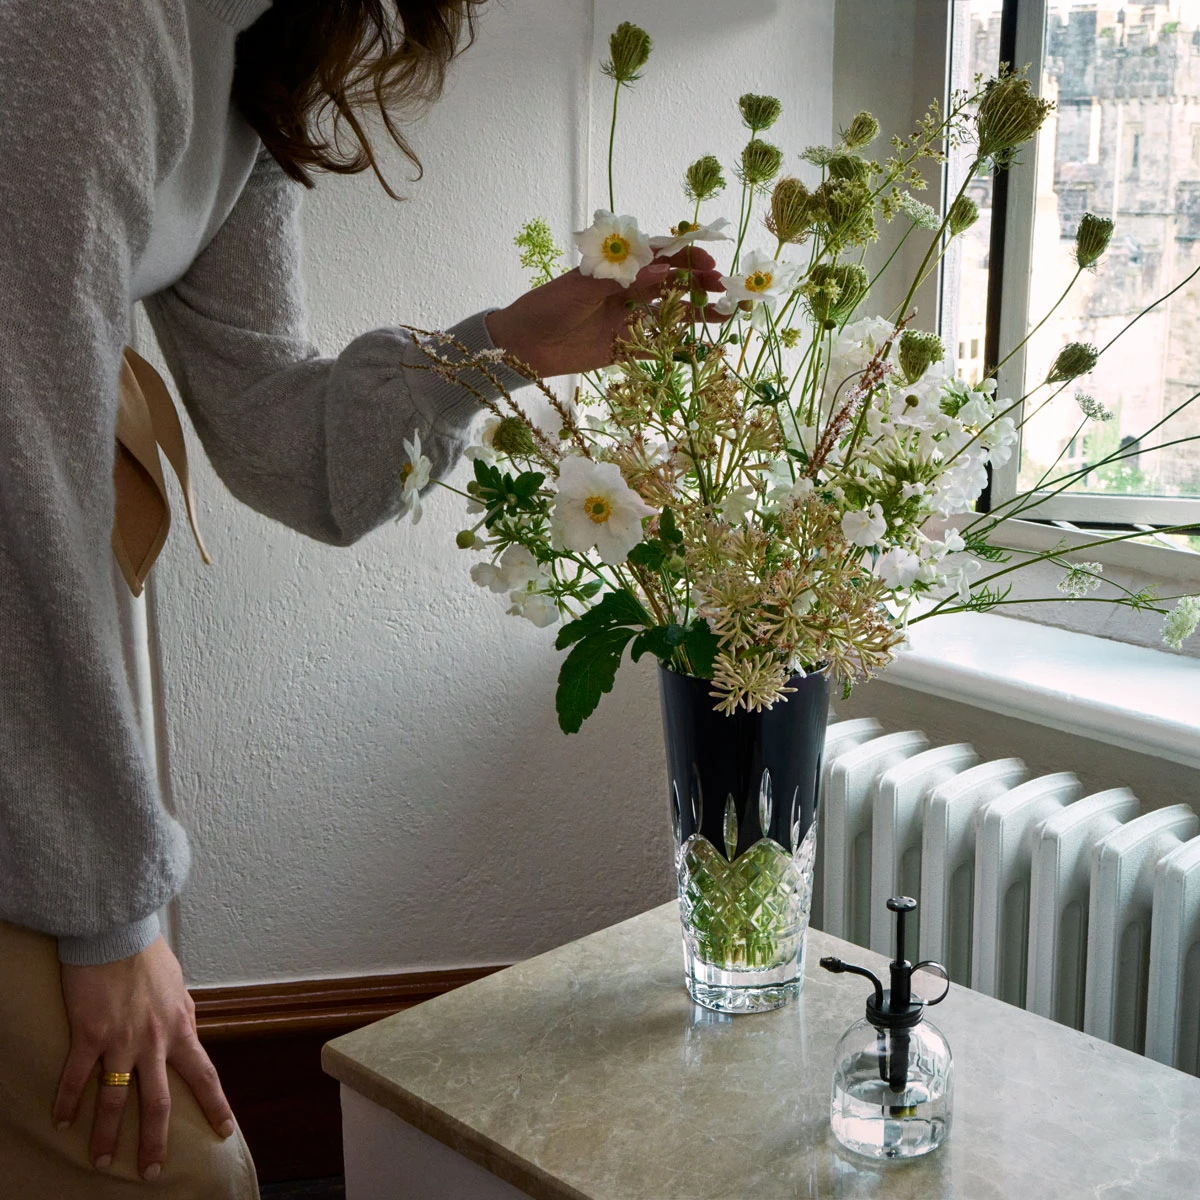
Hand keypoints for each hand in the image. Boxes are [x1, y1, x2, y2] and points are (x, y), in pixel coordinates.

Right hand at [54, 935, 234, 1179]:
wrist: (119, 933)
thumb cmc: (148, 957)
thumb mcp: (176, 989)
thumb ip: (180, 1016)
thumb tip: (185, 1032)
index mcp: (181, 1028)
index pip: (204, 1074)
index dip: (215, 1105)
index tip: (224, 1130)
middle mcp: (154, 1041)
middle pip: (158, 1102)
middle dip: (155, 1141)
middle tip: (151, 1172)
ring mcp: (121, 1040)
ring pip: (115, 1099)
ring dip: (107, 1134)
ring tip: (102, 1159)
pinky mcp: (90, 1034)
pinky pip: (76, 1077)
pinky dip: (66, 1102)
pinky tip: (60, 1121)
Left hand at [486, 247, 724, 377]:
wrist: (524, 347)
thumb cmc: (547, 306)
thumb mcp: (583, 286)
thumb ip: (622, 279)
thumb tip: (662, 269)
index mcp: (617, 268)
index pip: (658, 256)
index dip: (685, 255)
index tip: (706, 260)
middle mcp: (628, 291)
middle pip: (671, 282)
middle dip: (698, 281)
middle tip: (721, 285)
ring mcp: (629, 319)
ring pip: (671, 311)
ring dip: (698, 310)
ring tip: (725, 311)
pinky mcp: (627, 347)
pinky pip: (659, 342)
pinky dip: (681, 340)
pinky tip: (704, 339)